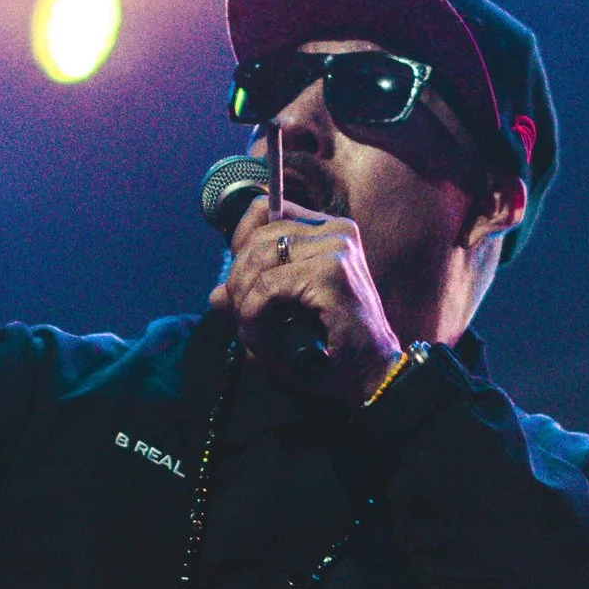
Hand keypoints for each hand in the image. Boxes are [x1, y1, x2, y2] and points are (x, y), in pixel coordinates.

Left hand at [209, 197, 403, 402]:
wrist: (373, 377)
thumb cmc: (333, 348)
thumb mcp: (287, 316)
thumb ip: (251, 297)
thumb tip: (216, 295)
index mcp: (329, 229)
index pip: (264, 211)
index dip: (239, 244)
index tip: (238, 284)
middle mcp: (336, 230)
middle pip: (257, 237)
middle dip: (237, 281)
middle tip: (242, 319)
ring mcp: (336, 248)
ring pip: (258, 261)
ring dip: (243, 303)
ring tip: (254, 333)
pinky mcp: (331, 273)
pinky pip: (267, 287)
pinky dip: (254, 314)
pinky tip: (262, 337)